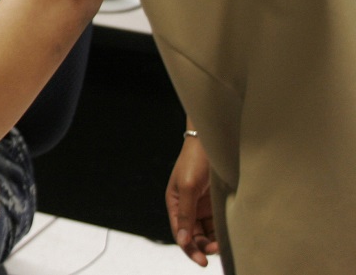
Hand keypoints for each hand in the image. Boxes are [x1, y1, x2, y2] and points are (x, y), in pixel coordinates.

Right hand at [165, 132, 218, 266]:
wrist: (215, 142)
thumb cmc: (195, 161)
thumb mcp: (188, 188)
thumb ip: (185, 214)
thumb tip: (182, 241)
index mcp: (174, 203)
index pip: (180, 233)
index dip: (190, 249)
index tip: (203, 262)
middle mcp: (188, 207)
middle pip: (194, 236)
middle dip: (203, 246)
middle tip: (217, 252)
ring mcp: (203, 206)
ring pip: (208, 232)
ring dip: (214, 241)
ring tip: (225, 245)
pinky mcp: (217, 203)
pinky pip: (219, 224)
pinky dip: (223, 232)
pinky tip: (230, 235)